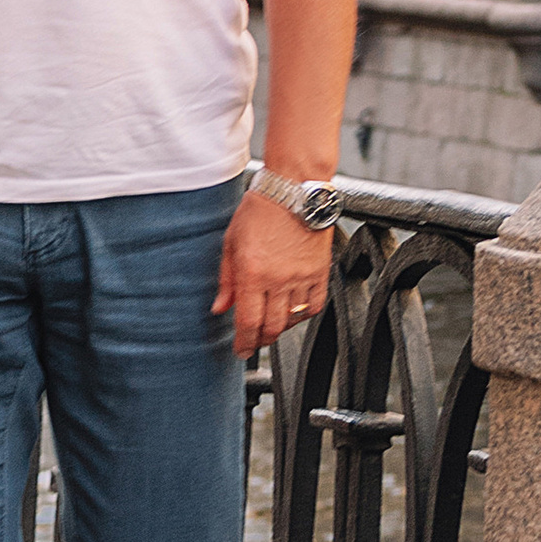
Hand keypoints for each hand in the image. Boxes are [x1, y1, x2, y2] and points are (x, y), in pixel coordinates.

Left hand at [213, 189, 332, 357]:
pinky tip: (293, 312)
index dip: (244, 342)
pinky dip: (303, 315)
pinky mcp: (320, 273)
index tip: (240, 351)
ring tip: (271, 325)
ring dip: (280, 328)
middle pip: (271, 327)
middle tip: (254, 343)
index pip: (247, 321)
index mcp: (253, 273)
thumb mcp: (231, 242)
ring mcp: (302, 278)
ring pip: (293, 320)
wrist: (294, 190)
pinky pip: (314, 306)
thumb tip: (220, 307)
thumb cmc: (261, 209)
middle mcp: (279, 279)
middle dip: (260, 341)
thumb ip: (226, 279)